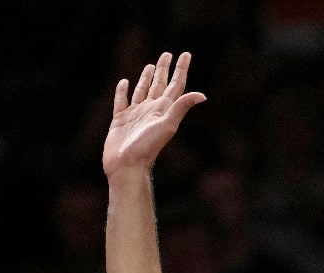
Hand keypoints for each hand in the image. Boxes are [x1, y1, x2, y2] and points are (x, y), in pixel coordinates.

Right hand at [102, 51, 205, 178]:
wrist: (127, 166)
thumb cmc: (147, 148)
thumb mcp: (167, 125)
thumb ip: (181, 108)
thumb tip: (202, 95)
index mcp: (164, 110)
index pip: (175, 85)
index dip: (181, 69)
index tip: (186, 54)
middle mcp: (151, 110)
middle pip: (159, 84)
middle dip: (164, 69)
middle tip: (167, 54)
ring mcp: (136, 114)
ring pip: (143, 90)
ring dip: (146, 78)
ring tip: (149, 65)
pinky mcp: (120, 120)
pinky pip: (122, 101)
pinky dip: (122, 91)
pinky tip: (124, 82)